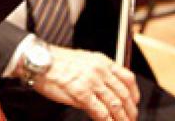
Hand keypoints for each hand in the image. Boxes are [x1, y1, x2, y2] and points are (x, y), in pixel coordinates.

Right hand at [20, 46, 138, 120]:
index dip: (135, 94)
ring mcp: (91, 82)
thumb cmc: (57, 61)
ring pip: (115, 105)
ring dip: (121, 118)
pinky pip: (101, 112)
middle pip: (124, 94)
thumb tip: (107, 88)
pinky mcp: (81, 94)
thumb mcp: (84, 59)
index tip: (135, 103)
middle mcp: (100, 71)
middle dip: (130, 110)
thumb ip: (98, 72)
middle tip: (131, 118)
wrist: (40, 61)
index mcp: (102, 61)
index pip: (127, 78)